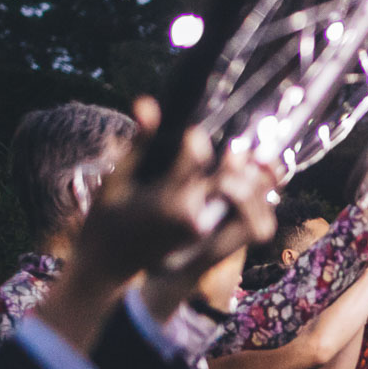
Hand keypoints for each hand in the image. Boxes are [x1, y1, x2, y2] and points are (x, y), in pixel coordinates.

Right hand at [70, 99, 250, 285]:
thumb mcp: (117, 180)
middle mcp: (192, 216)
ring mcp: (203, 231)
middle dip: (236, 161)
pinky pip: (240, 218)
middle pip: (229, 179)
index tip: (195, 133)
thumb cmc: (107, 220)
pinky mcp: (209, 241)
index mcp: (167, 199)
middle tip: (240, 146)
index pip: (196, 159)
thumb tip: (147, 102)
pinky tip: (253, 184)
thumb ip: (138, 143)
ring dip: (253, 180)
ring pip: (241, 201)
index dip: (197, 142)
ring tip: (260, 161)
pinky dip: (251, 200)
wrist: (109, 266)